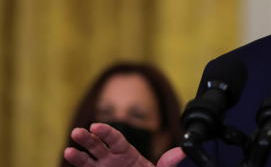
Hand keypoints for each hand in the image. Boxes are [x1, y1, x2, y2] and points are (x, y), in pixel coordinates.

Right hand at [64, 123, 184, 166]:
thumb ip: (168, 162)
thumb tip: (183, 151)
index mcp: (126, 152)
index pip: (116, 139)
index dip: (106, 132)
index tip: (96, 126)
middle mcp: (111, 158)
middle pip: (98, 145)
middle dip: (88, 138)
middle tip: (78, 131)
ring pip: (87, 158)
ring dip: (78, 153)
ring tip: (68, 149)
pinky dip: (76, 164)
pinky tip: (68, 156)